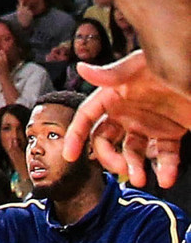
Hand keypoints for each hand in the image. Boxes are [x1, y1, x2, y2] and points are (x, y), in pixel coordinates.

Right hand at [66, 54, 190, 186]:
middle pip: (107, 140)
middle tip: (121, 169)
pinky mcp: (171, 133)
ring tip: (141, 179)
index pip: (87, 116)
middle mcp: (128, 111)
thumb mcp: (140, 66)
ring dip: (135, 168)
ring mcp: (149, 124)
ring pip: (134, 152)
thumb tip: (81, 68)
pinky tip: (166, 178)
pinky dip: (165, 169)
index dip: (76, 135)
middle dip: (109, 158)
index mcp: (114, 94)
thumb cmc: (172, 63)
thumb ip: (112, 72)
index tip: (70, 154)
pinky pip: (164, 155)